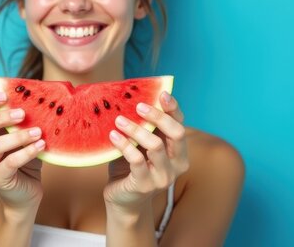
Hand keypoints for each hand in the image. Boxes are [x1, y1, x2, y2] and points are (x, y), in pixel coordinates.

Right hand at [0, 91, 45, 208]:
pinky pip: (10, 163)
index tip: (5, 95)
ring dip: (18, 136)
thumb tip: (34, 96)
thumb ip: (21, 119)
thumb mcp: (20, 134)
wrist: (26, 191)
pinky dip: (27, 152)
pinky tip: (41, 145)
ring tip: (37, 131)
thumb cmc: (23, 157)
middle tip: (22, 113)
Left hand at [104, 91, 188, 210]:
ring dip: (136, 129)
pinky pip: (137, 160)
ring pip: (156, 145)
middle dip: (158, 116)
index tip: (161, 93)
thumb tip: (131, 97)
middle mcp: (177, 164)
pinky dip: (125, 145)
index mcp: (178, 151)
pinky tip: (112, 136)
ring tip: (119, 119)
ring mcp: (163, 177)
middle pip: (176, 133)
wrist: (123, 200)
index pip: (180, 124)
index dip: (173, 108)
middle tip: (138, 106)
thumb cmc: (131, 167)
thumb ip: (144, 127)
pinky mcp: (145, 185)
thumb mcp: (140, 144)